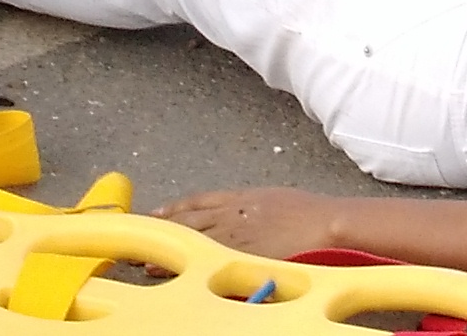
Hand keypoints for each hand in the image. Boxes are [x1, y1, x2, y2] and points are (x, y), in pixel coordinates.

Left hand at [151, 187, 346, 257]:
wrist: (328, 224)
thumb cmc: (313, 214)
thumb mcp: (279, 201)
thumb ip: (256, 209)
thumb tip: (249, 217)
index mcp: (243, 197)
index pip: (200, 201)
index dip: (175, 208)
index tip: (156, 213)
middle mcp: (233, 213)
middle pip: (187, 219)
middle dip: (162, 228)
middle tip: (139, 237)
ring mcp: (234, 234)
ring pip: (190, 238)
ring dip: (166, 249)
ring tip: (144, 260)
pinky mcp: (238, 254)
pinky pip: (205, 257)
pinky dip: (184, 262)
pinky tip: (169, 268)